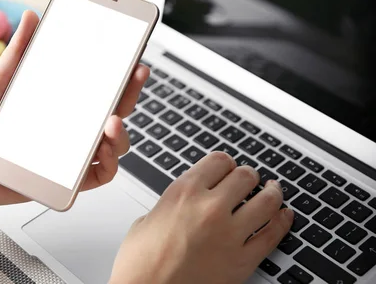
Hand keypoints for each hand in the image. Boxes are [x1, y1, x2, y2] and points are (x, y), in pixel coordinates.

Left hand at [0, 11, 149, 209]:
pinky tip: (102, 150)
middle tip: (135, 74)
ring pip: (114, 145)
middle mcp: (73, 129)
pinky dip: (107, 164)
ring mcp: (72, 155)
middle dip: (130, 93)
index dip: (120, 72)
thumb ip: (18, 51)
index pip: (100, 87)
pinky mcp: (65, 180)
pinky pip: (98, 176)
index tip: (132, 55)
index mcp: (62, 105)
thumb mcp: (0, 82)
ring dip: (122, 133)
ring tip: (112, 122)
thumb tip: (31, 17)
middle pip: (114, 111)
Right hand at [110, 152, 293, 283]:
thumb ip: (172, 204)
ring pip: (267, 201)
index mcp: (183, 192)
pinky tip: (285, 216)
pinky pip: (273, 235)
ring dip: (272, 193)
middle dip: (248, 177)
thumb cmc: (140, 264)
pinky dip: (283, 222)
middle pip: (245, 176)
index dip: (226, 164)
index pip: (219, 161)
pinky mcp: (242, 261)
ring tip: (274, 191)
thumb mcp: (147, 220)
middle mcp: (210, 207)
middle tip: (249, 181)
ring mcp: (230, 234)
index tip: (228, 168)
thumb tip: (183, 204)